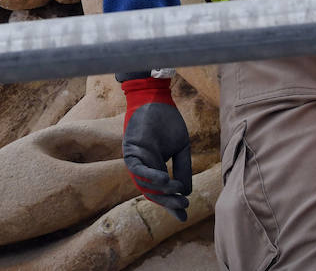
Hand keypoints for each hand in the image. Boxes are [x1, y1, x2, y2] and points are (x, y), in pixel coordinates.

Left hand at [121, 77, 192, 220]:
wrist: (157, 98)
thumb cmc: (167, 121)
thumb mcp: (181, 148)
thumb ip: (183, 169)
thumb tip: (185, 192)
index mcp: (154, 166)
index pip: (161, 191)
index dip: (171, 205)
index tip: (184, 217)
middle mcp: (142, 166)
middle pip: (152, 192)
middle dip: (168, 202)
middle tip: (183, 207)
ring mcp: (135, 158)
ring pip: (143, 183)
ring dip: (160, 191)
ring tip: (177, 193)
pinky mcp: (130, 148)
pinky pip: (135, 167)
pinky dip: (149, 175)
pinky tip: (163, 179)